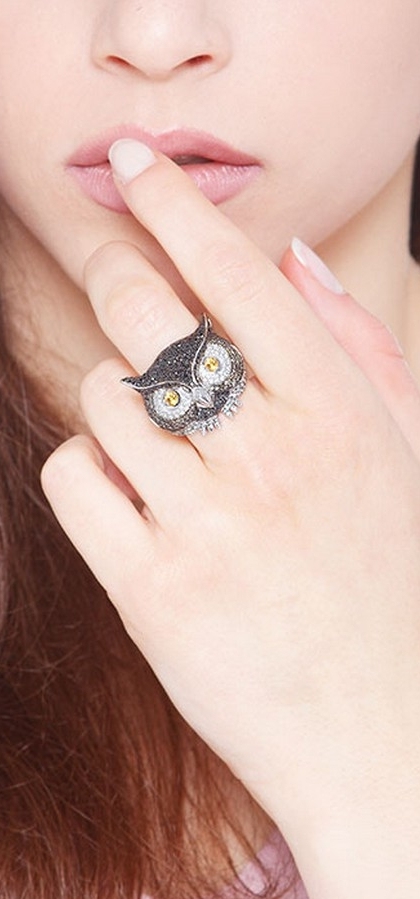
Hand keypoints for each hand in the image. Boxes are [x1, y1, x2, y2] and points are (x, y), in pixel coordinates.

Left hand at [41, 149, 419, 845]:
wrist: (385, 738)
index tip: (133, 160)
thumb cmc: (397, 583)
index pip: (234, 272)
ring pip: (101, 396)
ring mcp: (204, 524)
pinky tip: (132, 492)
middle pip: (144, 313)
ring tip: (159, 434)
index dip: (172, 201)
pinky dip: (89, 472)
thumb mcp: (407, 450)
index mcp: (338, 410)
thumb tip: (291, 259)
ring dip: (116, 396)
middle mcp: (267, 455)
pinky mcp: (150, 592)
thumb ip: (357, 345)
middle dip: (115, 268)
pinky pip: (75, 480)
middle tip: (115, 261)